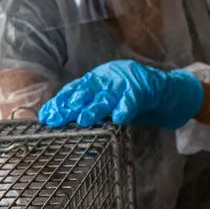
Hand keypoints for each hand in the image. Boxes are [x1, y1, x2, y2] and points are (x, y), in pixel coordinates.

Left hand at [38, 59, 203, 129]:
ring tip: (83, 120)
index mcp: (95, 80)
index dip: (58, 103)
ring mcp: (123, 83)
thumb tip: (69, 129)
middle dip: (68, 107)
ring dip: (94, 109)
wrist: (164, 89)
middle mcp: (105, 79)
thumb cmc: (130, 98)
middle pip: (83, 94)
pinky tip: (118, 119)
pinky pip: (131, 100)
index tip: (45, 116)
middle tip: (56, 119)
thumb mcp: (107, 102)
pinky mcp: (142, 88)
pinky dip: (125, 109)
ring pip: (105, 98)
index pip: (72, 91)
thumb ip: (90, 110)